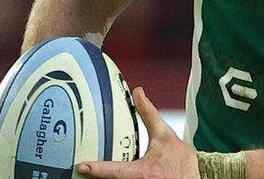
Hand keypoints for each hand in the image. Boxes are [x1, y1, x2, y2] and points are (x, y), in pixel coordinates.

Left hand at [77, 87, 198, 178]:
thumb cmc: (180, 163)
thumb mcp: (165, 135)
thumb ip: (149, 114)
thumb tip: (138, 93)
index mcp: (142, 173)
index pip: (115, 171)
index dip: (97, 169)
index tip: (82, 166)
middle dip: (99, 176)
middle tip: (84, 170)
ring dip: (107, 178)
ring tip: (92, 174)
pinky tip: (106, 175)